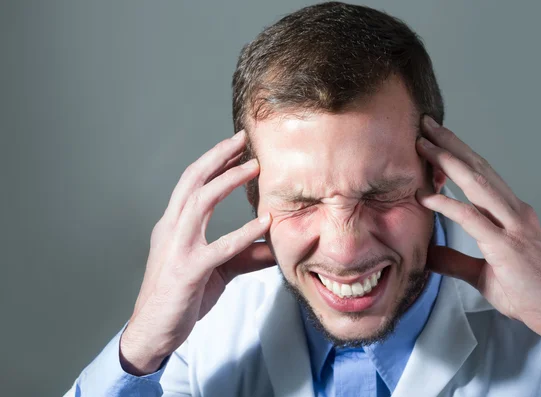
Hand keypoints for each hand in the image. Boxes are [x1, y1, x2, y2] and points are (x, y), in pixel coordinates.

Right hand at [119, 130, 273, 374]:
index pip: (192, 183)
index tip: (236, 146)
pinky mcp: (188, 272)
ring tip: (254, 167)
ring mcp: (177, 249)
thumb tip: (275, 247)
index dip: (213, 161)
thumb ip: (244, 256)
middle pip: (192, 180)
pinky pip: (218, 248)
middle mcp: (171, 229)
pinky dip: (242, 233)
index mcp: (173, 225)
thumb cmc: (180, 297)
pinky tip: (264, 222)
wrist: (153, 332)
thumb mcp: (216, 270)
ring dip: (227, 181)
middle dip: (217, 156)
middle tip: (243, 139)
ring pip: (200, 202)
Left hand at [415, 115, 540, 369]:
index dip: (457, 156)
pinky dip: (448, 204)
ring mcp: (513, 227)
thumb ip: (456, 261)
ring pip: (477, 183)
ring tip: (424, 143)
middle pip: (478, 169)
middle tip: (426, 125)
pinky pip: (473, 219)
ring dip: (448, 161)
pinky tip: (426, 195)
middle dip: (451, 144)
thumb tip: (429, 253)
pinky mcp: (507, 247)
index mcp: (512, 215)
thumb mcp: (483, 274)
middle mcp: (515, 212)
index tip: (434, 142)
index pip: (481, 176)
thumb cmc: (530, 294)